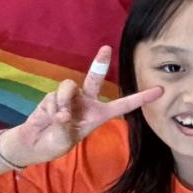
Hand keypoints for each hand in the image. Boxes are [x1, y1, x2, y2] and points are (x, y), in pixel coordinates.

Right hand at [2, 49, 161, 168]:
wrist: (32, 144)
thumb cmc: (54, 144)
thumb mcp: (64, 140)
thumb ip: (64, 125)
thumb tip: (62, 112)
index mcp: (99, 115)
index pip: (123, 105)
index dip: (141, 97)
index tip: (160, 90)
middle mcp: (87, 102)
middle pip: (95, 78)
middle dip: (100, 63)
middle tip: (106, 48)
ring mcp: (71, 98)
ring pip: (70, 86)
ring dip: (64, 100)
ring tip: (60, 117)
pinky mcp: (54, 96)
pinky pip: (56, 95)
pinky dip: (53, 105)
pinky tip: (50, 116)